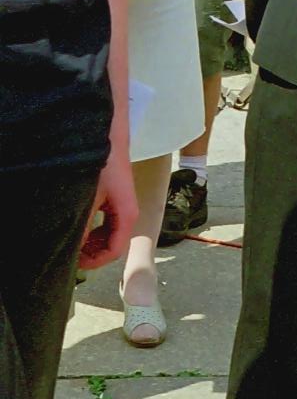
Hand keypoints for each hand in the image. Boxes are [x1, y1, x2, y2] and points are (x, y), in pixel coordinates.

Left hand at [79, 149, 137, 267]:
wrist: (108, 135)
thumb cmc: (101, 162)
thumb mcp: (88, 197)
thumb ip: (81, 225)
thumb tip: (72, 248)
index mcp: (126, 215)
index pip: (114, 251)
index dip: (94, 262)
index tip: (74, 263)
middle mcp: (127, 213)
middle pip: (112, 244)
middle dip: (91, 253)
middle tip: (68, 254)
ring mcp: (121, 205)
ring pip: (107, 233)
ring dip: (90, 241)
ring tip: (70, 240)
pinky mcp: (114, 198)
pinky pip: (105, 222)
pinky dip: (91, 228)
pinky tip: (76, 224)